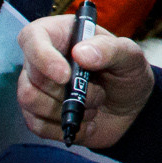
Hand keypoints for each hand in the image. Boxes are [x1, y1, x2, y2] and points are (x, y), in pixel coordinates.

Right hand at [16, 12, 155, 148]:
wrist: (131, 108)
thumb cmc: (127, 73)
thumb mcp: (130, 56)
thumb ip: (110, 49)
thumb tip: (80, 53)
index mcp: (61, 34)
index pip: (32, 37)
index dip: (42, 57)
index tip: (65, 76)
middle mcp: (42, 59)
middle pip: (32, 76)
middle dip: (70, 91)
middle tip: (99, 94)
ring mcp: (37, 88)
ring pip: (29, 100)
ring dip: (67, 109)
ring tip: (93, 107)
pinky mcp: (38, 114)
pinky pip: (36, 125)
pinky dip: (64, 128)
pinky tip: (86, 124)